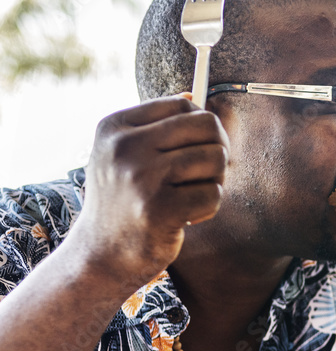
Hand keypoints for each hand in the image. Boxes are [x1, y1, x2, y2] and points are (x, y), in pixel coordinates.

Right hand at [73, 95, 228, 291]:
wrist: (102, 253)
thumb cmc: (122, 200)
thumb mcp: (123, 155)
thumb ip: (155, 126)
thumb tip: (191, 97)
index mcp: (115, 127)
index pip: (184, 105)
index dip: (203, 127)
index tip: (197, 148)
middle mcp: (126, 147)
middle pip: (207, 126)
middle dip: (218, 150)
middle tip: (206, 173)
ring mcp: (142, 177)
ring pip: (216, 159)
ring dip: (214, 181)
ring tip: (191, 196)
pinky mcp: (160, 209)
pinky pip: (214, 194)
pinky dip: (208, 208)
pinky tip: (185, 217)